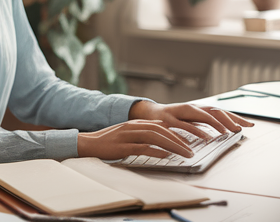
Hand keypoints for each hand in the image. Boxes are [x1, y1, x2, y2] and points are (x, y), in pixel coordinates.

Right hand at [76, 120, 195, 160]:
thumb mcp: (127, 132)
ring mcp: (128, 136)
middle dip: (179, 141)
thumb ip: (143, 130)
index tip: (189, 143)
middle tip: (191, 150)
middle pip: (162, 131)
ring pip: (155, 138)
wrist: (89, 143)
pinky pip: (143, 148)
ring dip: (172, 146)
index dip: (177, 134)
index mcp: (136, 123)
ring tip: (184, 154)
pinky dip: (156, 151)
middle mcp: (134, 126)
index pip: (162, 126)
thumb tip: (161, 130)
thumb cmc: (109, 140)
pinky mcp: (123, 146)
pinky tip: (166, 156)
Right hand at [128, 100, 254, 140]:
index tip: (250, 124)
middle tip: (241, 128)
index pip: (220, 111)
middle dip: (229, 118)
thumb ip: (201, 124)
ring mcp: (179, 111)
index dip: (235, 117)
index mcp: (197, 109)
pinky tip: (205, 137)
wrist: (146, 113)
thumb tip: (219, 129)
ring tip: (227, 132)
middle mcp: (191, 108)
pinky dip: (196, 130)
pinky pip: (184, 125)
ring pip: (201, 115)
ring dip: (216, 123)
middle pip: (214, 110)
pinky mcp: (168, 119)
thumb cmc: (169, 119)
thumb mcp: (188, 121)